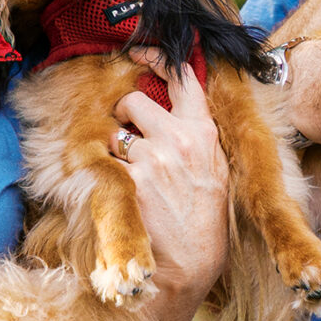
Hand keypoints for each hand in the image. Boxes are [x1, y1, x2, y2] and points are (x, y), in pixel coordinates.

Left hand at [113, 62, 229, 311]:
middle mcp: (179, 140)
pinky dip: (108, 177)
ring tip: (135, 181)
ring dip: (116, 153)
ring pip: (115, 136)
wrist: (188, 267)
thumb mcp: (215, 173)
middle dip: (123, 116)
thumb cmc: (203, 225)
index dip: (158, 59)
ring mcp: (152, 160)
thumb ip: (196, 140)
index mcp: (203, 134)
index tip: (141, 54)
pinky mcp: (129, 182)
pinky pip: (105, 165)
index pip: (182, 78)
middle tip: (129, 137)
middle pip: (133, 101)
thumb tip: (174, 115)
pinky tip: (125, 198)